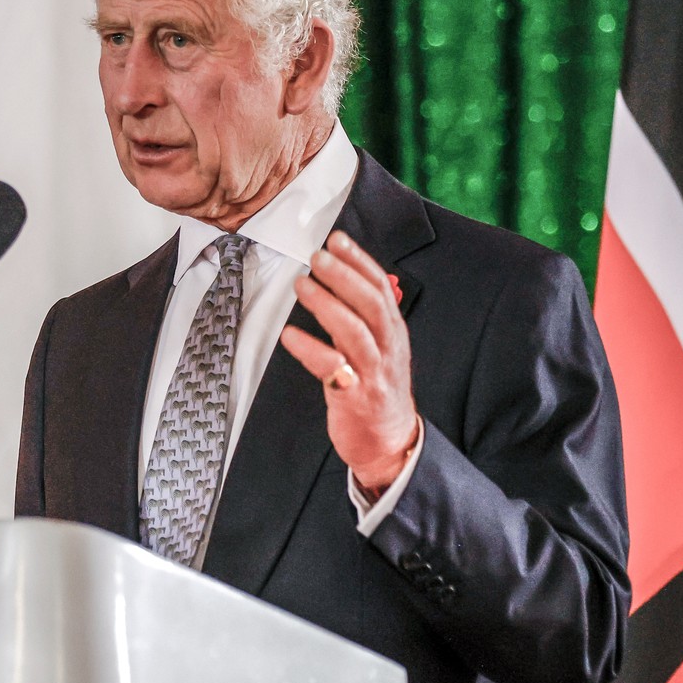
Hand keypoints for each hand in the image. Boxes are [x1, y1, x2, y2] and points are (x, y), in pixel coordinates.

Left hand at [281, 231, 419, 492]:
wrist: (390, 442)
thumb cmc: (377, 391)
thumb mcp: (380, 348)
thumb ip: (366, 317)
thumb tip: (344, 277)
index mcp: (393, 332)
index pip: (381, 287)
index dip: (360, 260)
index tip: (337, 240)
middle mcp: (387, 348)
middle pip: (370, 304)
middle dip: (344, 276)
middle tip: (318, 257)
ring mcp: (373, 373)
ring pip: (355, 332)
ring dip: (328, 305)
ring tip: (302, 285)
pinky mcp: (355, 398)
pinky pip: (333, 370)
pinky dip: (311, 349)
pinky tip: (290, 335)